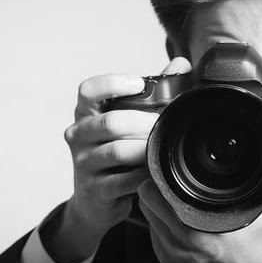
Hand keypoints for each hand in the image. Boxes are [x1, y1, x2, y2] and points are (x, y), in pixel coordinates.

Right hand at [41, 57, 190, 262]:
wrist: (96, 198)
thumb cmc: (117, 150)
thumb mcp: (127, 121)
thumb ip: (152, 94)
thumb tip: (181, 64)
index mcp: (86, 113)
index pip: (88, 90)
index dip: (113, 84)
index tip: (140, 84)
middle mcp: (78, 134)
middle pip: (111, 122)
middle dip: (145, 123)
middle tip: (166, 124)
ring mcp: (83, 163)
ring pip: (117, 150)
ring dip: (146, 148)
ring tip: (164, 146)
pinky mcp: (93, 189)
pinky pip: (123, 180)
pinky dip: (144, 174)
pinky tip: (156, 171)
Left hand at [138, 119, 261, 262]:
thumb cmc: (259, 249)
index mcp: (199, 226)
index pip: (157, 187)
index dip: (160, 170)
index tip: (169, 163)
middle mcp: (179, 239)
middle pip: (146, 196)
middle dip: (156, 182)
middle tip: (170, 176)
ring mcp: (169, 252)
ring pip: (145, 212)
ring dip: (155, 200)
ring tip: (173, 194)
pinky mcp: (165, 260)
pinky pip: (150, 231)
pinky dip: (159, 219)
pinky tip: (176, 216)